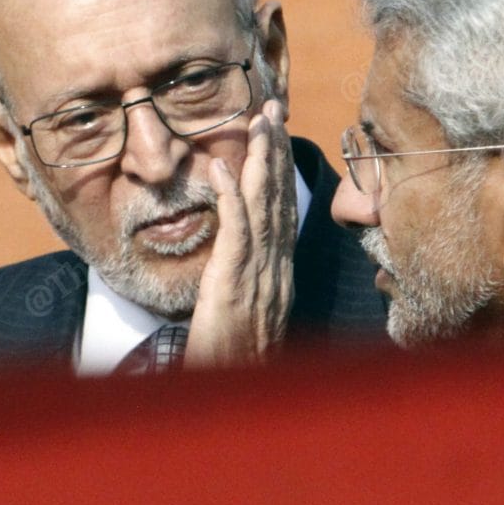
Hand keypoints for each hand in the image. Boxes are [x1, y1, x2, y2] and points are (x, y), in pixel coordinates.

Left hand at [185, 99, 295, 367]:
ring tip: (256, 121)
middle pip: (279, 198)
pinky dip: (229, 196)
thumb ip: (249, 286)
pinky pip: (234, 232)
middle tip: (272, 108)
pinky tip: (220, 167)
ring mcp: (259, 274)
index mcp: (279, 273)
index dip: (282, 170)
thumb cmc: (236, 364)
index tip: (278, 135)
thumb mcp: (248, 319)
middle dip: (276, 150)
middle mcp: (276, 268)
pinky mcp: (234, 283)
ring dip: (260, 159)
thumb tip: (243, 263)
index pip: (283, 211)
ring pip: (263, 206)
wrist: (237, 395)